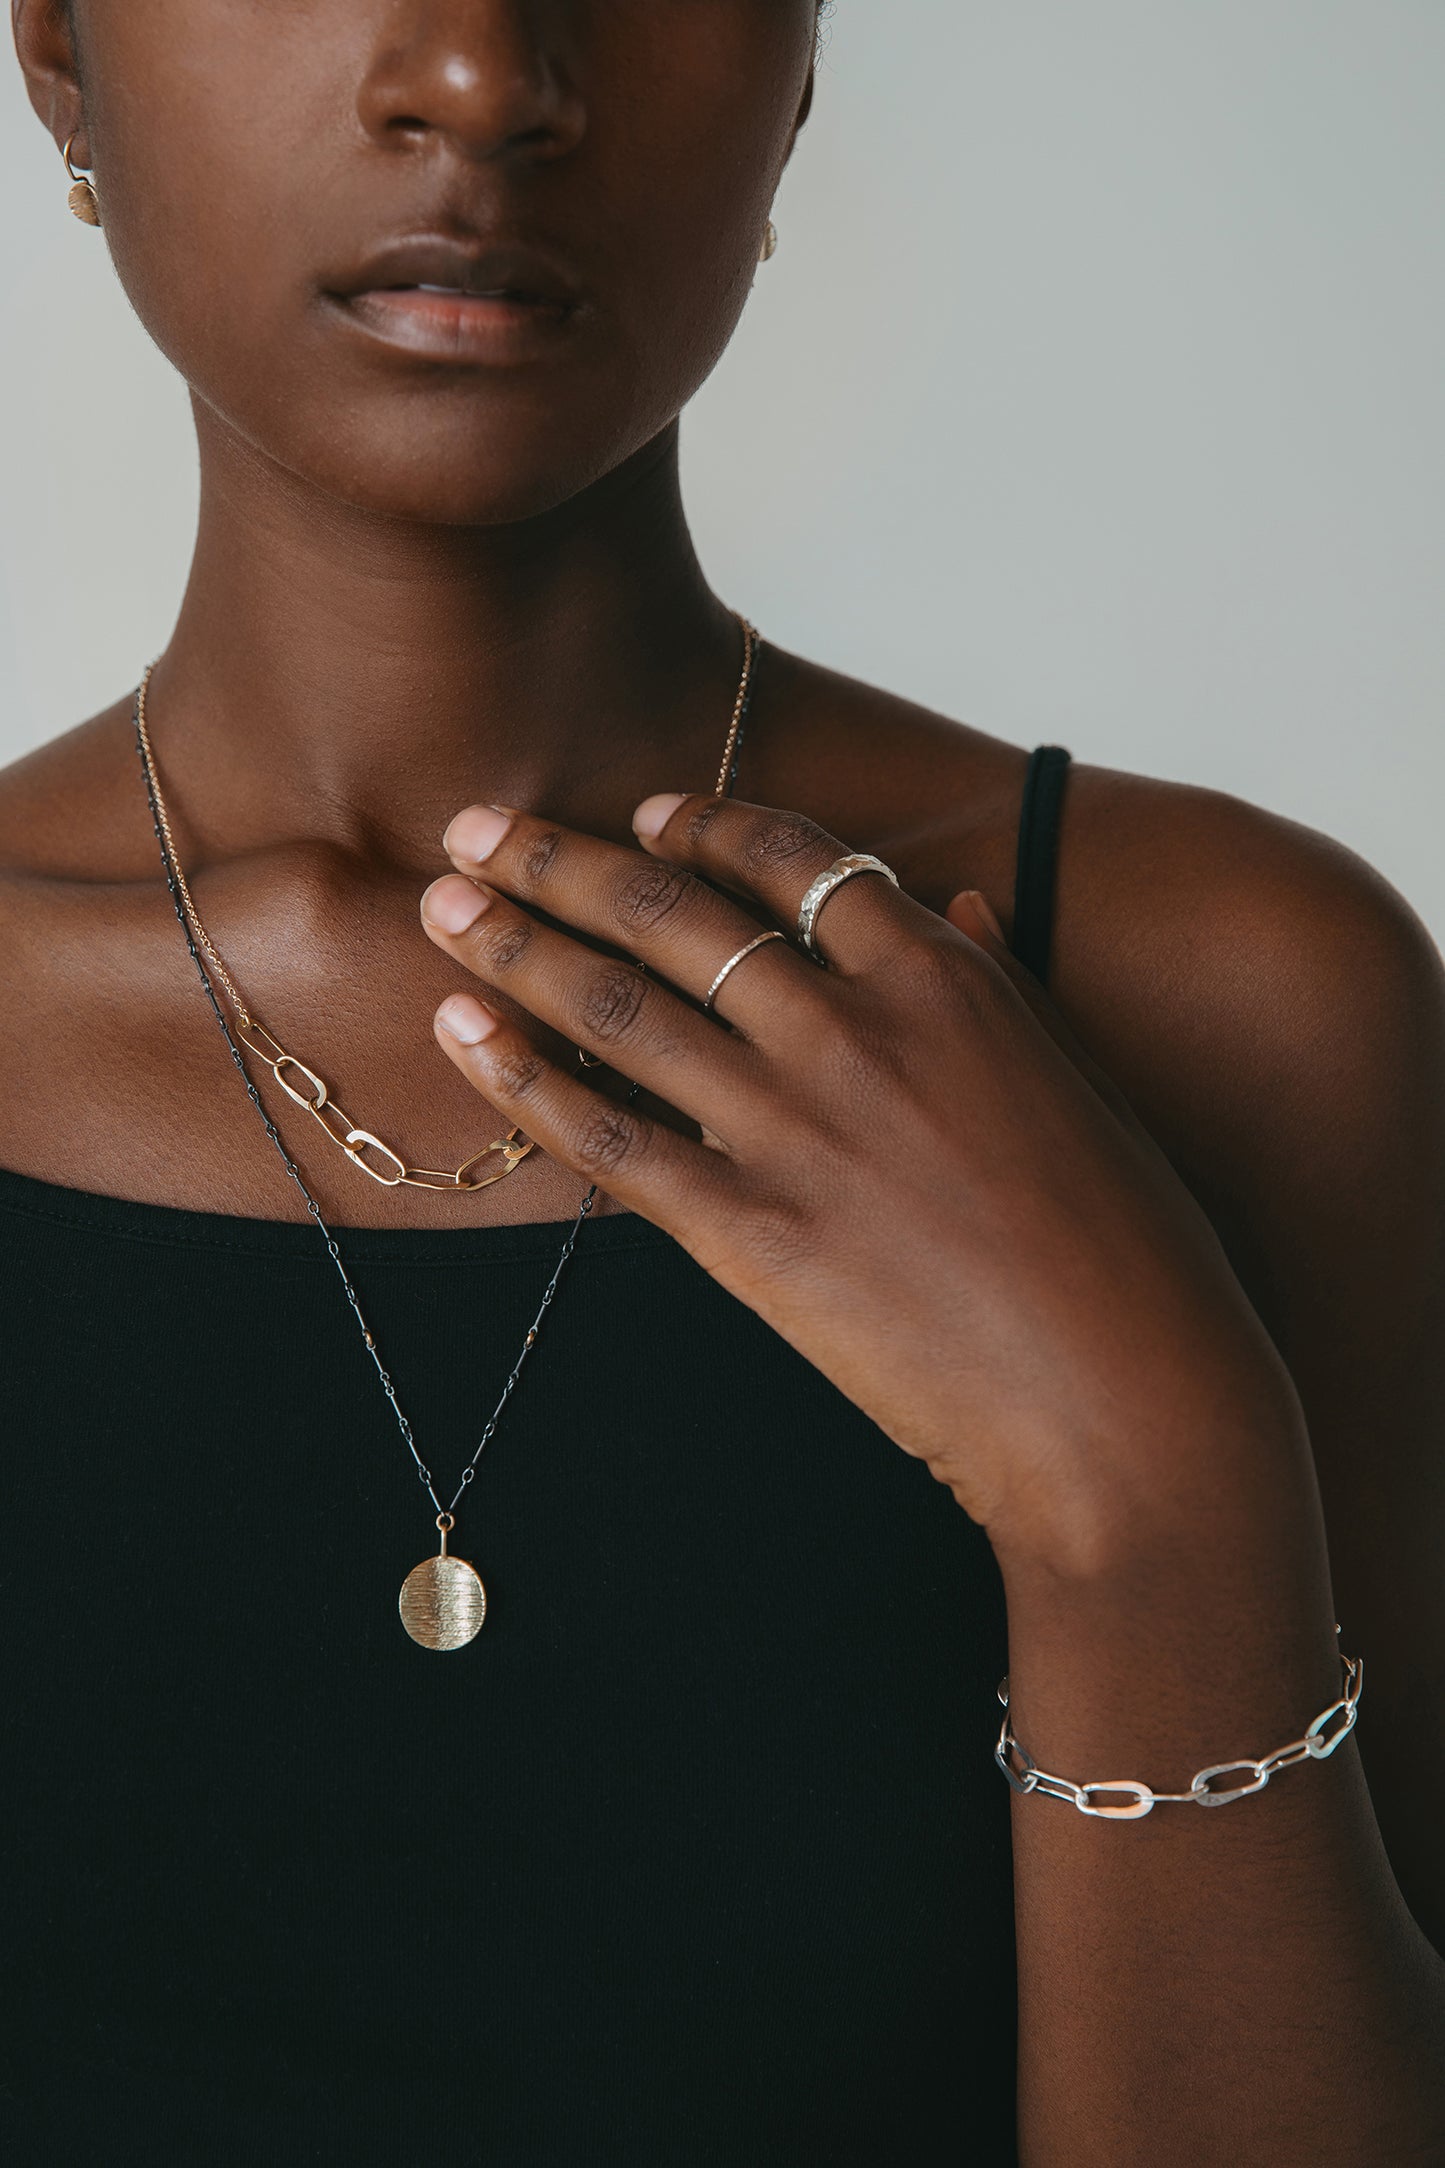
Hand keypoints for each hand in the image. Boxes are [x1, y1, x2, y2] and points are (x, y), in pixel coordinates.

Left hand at [420, 792, 1305, 1572]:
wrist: (1129, 1405)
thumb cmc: (1133, 1250)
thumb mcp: (1078, 1083)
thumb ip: (1000, 986)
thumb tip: (958, 907)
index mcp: (945, 976)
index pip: (794, 859)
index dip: (702, 824)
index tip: (642, 812)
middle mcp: (854, 1029)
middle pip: (672, 912)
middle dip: (559, 859)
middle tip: (479, 827)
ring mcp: (793, 1129)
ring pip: (618, 1007)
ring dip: (514, 944)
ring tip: (440, 903)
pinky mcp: (749, 1234)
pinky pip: (605, 1141)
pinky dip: (523, 1079)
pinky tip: (460, 1034)